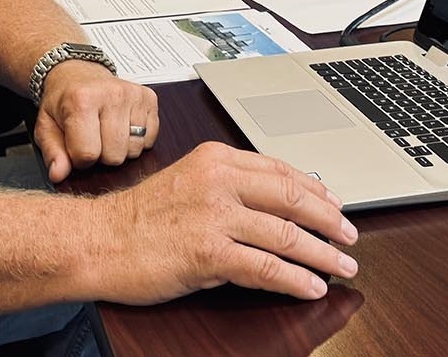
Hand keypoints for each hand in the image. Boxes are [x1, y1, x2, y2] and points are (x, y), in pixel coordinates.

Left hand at [34, 59, 158, 182]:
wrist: (79, 73)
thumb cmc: (64, 101)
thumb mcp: (46, 126)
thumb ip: (52, 152)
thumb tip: (58, 174)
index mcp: (81, 100)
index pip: (87, 154)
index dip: (79, 159)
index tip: (75, 147)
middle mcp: (111, 94)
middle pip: (114, 155)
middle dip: (102, 155)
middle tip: (93, 138)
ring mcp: (133, 95)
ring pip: (134, 149)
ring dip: (121, 149)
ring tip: (107, 132)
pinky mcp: (149, 98)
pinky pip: (150, 139)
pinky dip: (137, 140)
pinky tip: (123, 127)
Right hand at [87, 141, 359, 303]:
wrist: (97, 240)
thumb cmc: (138, 218)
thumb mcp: (187, 183)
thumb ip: (227, 186)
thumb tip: (274, 204)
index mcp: (216, 159)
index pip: (280, 170)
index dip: (315, 189)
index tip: (335, 204)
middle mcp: (219, 181)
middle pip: (291, 198)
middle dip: (328, 220)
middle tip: (350, 235)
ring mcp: (214, 216)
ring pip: (285, 234)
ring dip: (322, 254)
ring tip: (342, 266)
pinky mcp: (208, 252)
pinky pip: (265, 266)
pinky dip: (294, 279)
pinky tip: (311, 287)